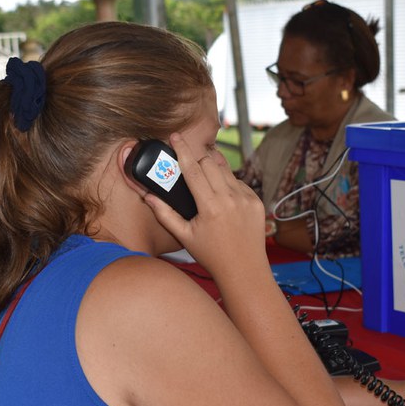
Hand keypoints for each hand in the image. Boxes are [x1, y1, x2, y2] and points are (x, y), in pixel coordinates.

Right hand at [143, 133, 266, 275]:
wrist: (244, 269)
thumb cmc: (212, 255)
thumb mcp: (184, 236)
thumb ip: (164, 214)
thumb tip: (148, 196)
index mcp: (211, 207)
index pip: (193, 169)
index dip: (182, 150)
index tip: (175, 136)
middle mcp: (231, 199)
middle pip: (210, 163)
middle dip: (197, 159)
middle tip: (188, 164)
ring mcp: (247, 199)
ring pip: (226, 170)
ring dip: (213, 170)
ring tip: (205, 182)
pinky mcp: (256, 201)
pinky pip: (239, 183)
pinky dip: (228, 185)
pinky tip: (222, 198)